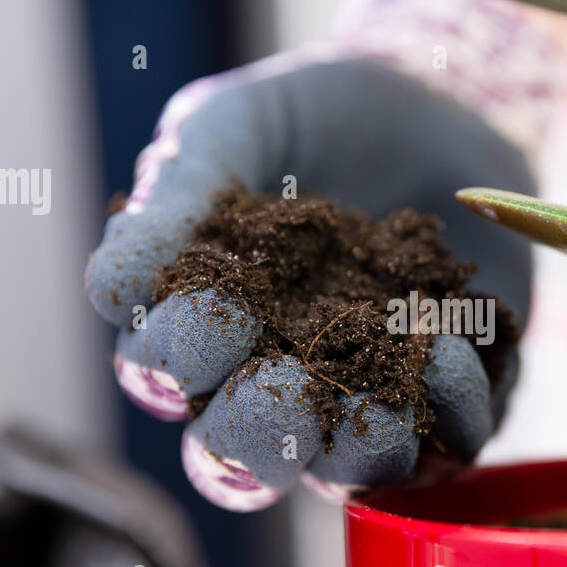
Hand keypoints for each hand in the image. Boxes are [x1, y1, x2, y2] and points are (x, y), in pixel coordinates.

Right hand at [85, 57, 533, 510]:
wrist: (434, 96)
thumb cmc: (308, 120)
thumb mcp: (228, 131)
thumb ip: (174, 199)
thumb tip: (111, 286)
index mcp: (198, 329)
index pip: (165, 376)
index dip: (178, 359)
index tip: (212, 314)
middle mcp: (274, 384)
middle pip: (242, 457)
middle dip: (258, 435)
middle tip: (283, 390)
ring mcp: (363, 400)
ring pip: (346, 470)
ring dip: (361, 448)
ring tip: (380, 410)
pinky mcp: (449, 399)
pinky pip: (452, 438)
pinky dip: (454, 404)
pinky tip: (453, 347)